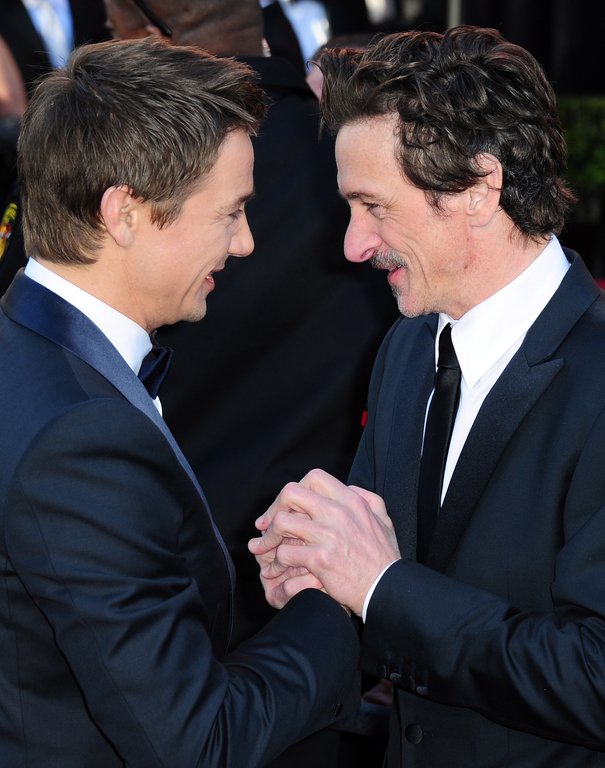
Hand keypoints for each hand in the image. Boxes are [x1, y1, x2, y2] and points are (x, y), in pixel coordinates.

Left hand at [249, 469, 399, 615]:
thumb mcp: (383, 519)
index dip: (296, 489)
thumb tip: (348, 488)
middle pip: (291, 493)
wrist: (387, 589)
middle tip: (266, 524)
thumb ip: (366, 498)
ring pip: (282, 522)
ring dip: (269, 537)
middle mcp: (338, 513)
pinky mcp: (320, 559)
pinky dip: (276, 562)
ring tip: (264, 548)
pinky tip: (277, 569)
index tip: (287, 505)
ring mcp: (328, 536)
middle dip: (274, 508)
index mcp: (351, 501)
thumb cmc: (384, 557)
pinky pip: (285, 553)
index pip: (314, 477)